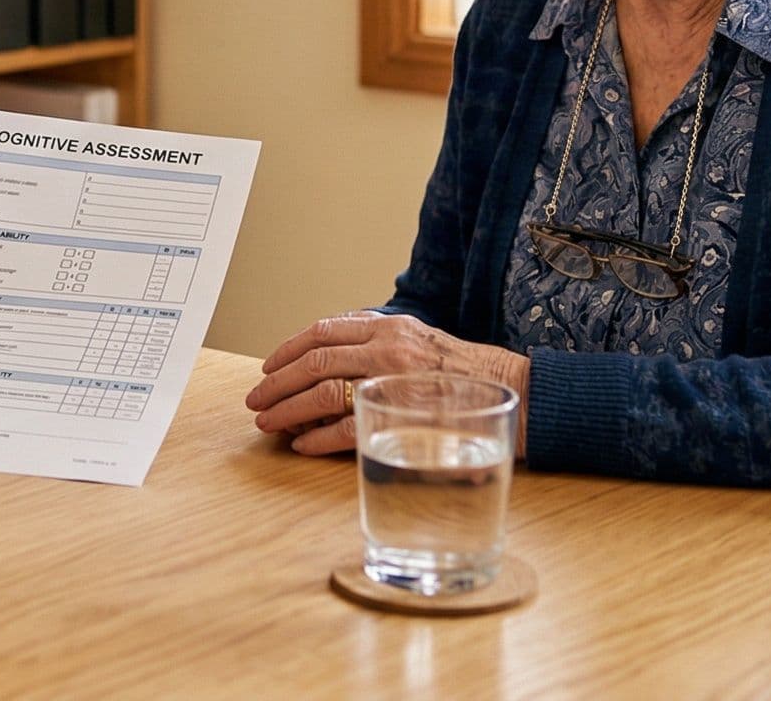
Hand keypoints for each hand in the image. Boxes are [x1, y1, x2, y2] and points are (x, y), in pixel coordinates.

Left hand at [243, 312, 530, 456]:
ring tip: (267, 422)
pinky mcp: (401, 419)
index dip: (289, 348)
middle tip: (255, 398)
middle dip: (277, 382)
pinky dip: (317, 438)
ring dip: (287, 410)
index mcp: (390, 326)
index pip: (325, 330)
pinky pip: (344, 429)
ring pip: (322, 393)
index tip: (269, 365)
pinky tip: (302, 445)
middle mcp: (388, 349)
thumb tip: (331, 357)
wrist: (514, 396)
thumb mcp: (421, 340)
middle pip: (314, 362)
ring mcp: (392, 384)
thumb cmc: (465, 374)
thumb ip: (380, 342)